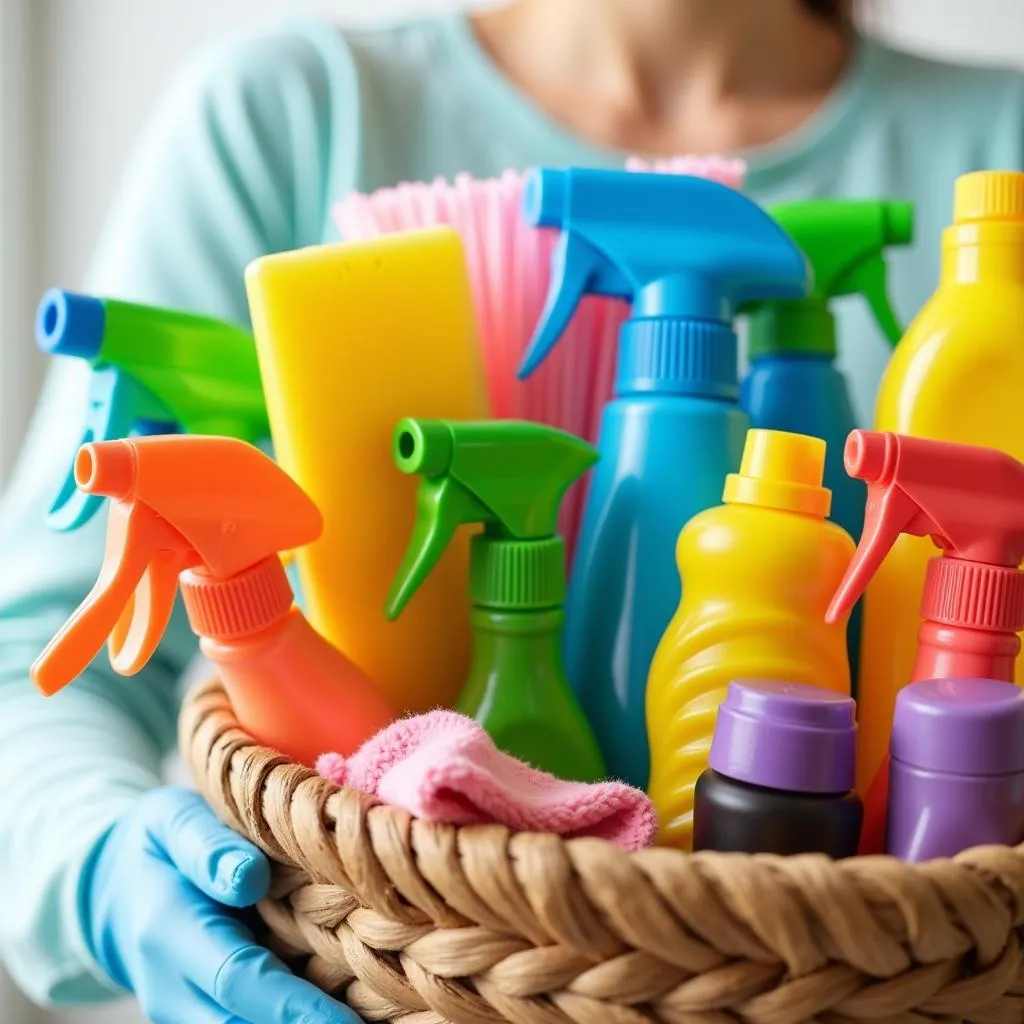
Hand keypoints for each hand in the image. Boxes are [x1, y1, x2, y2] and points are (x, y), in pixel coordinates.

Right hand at [81, 786, 359, 1023]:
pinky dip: (289, 1023)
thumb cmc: (159, 844)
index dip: (292, 1008)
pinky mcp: (202, 1018)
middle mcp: (172, 989)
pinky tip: (339, 1016)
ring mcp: (184, 1013)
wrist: (112, 890)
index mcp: (169, 932)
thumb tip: (250, 877)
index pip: (237, 979)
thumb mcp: (172, 823)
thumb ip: (207, 846)